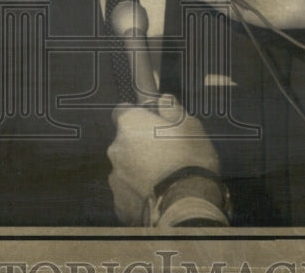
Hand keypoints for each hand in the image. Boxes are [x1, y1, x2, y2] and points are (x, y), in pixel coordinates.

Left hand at [106, 95, 219, 225]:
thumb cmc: (189, 159)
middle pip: (125, 142)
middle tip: (164, 153)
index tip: (152, 122)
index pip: (122, 111)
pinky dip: (139, 193)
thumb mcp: (189, 125)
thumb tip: (163, 99)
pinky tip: (158, 196)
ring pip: (126, 168)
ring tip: (164, 178)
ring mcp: (115, 177)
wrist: (185, 204)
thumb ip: (172, 109)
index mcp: (129, 124)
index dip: (137, 115)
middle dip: (140, 145)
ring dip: (139, 170)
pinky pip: (129, 193)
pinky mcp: (119, 203)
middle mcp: (115, 148)